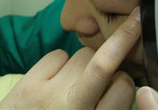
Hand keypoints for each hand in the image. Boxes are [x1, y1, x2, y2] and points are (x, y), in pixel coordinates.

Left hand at [0, 7, 141, 109]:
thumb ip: (106, 106)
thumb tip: (122, 80)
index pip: (124, 89)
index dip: (127, 80)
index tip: (129, 72)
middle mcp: (71, 109)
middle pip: (104, 65)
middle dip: (110, 63)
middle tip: (102, 76)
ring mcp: (47, 95)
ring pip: (83, 54)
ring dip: (86, 62)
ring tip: (75, 82)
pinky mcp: (28, 84)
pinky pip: (58, 54)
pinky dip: (63, 62)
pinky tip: (56, 80)